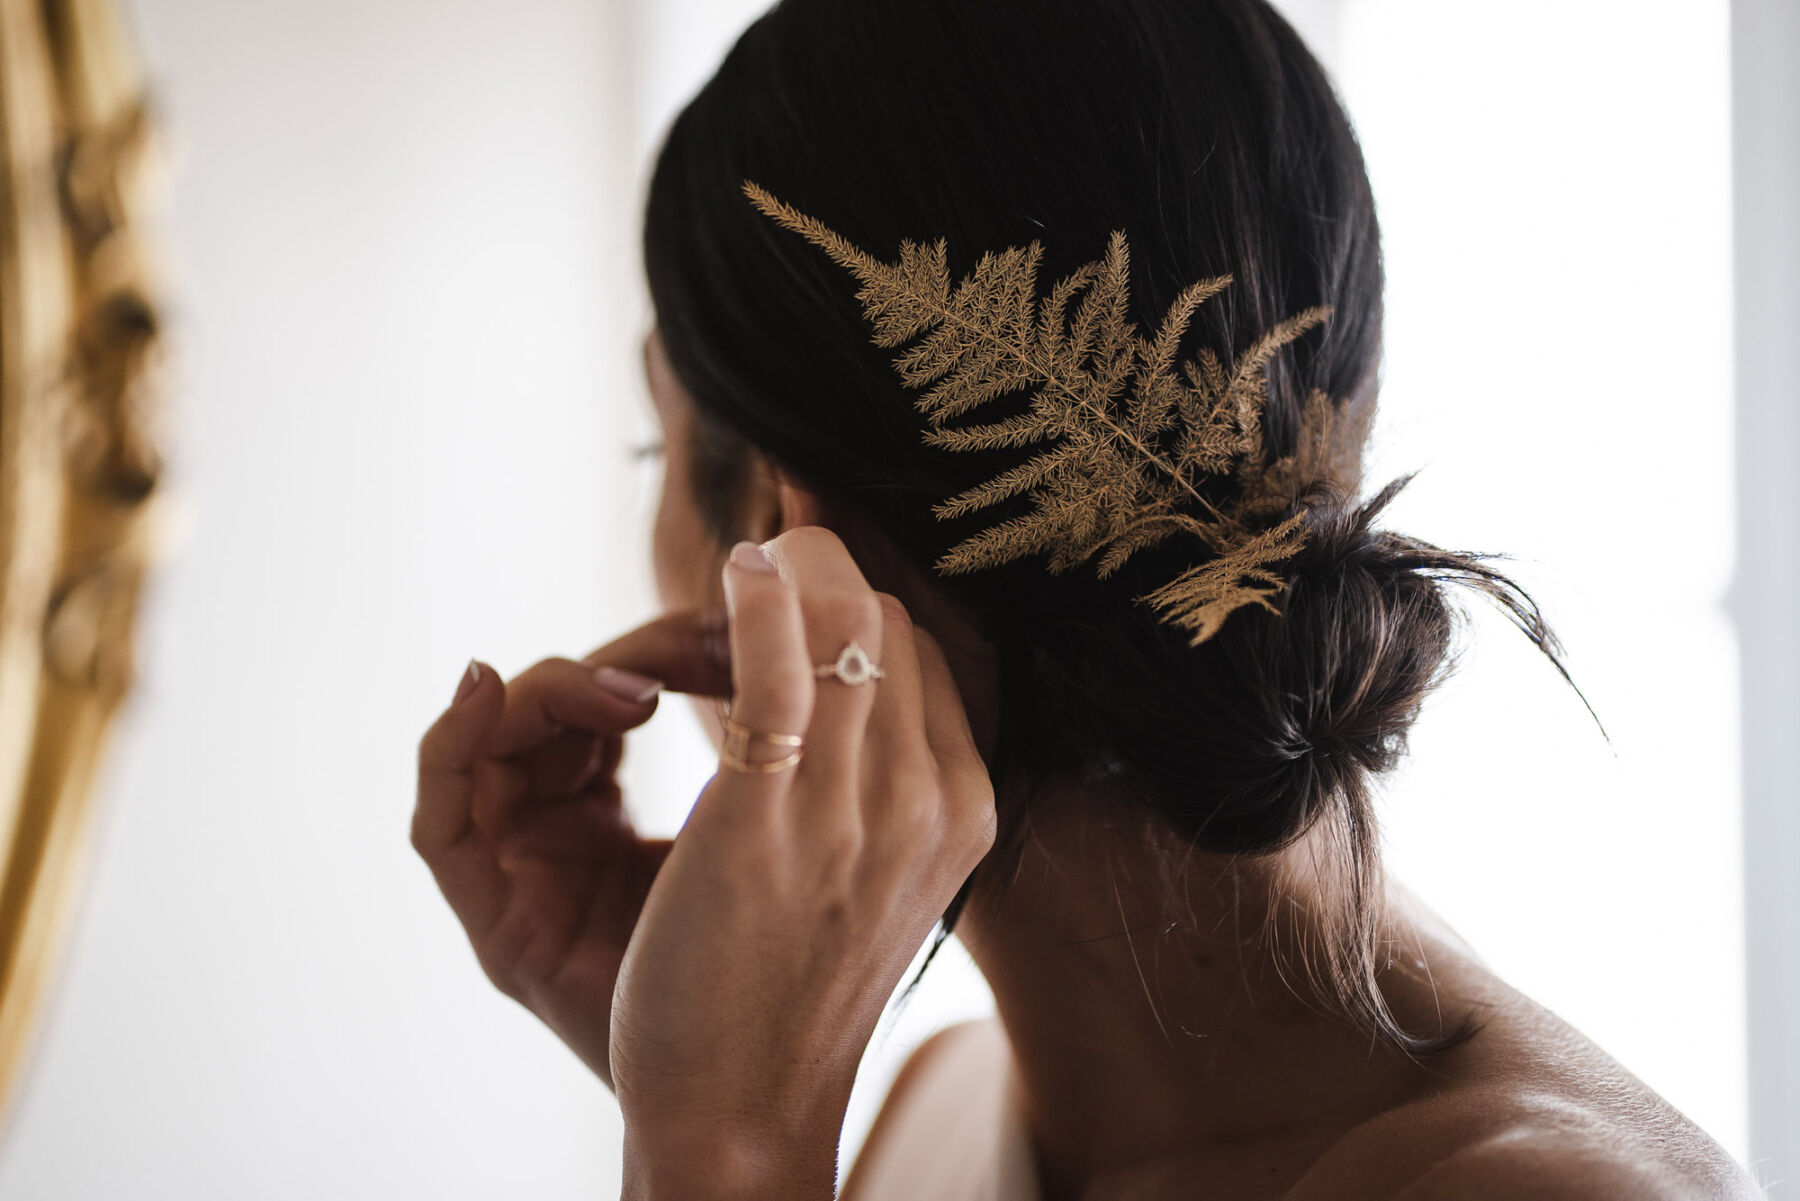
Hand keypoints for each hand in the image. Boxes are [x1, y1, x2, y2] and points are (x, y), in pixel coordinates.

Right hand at [412, 610, 731, 1090]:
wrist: (731, 1105)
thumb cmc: (759, 971)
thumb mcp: (774, 824)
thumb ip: (768, 730)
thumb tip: (798, 622)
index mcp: (638, 799)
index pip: (645, 678)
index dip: (692, 634)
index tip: (752, 609)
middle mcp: (574, 821)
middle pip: (576, 696)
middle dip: (643, 651)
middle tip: (701, 646)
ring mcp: (527, 862)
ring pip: (509, 731)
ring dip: (565, 687)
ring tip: (632, 692)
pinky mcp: (491, 906)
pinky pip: (442, 811)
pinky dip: (451, 739)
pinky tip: (481, 686)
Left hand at [610, 528, 996, 1198]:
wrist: (744, 1111)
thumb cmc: (796, 988)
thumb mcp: (881, 877)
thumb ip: (887, 782)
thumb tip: (865, 691)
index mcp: (964, 811)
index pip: (929, 649)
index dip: (857, 605)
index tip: (803, 583)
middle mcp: (931, 804)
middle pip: (892, 623)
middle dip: (823, 578)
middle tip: (760, 569)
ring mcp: (859, 815)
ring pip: (845, 625)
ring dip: (788, 575)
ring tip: (740, 570)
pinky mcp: (769, 827)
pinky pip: (779, 671)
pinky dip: (759, 601)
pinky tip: (736, 574)